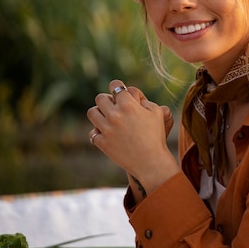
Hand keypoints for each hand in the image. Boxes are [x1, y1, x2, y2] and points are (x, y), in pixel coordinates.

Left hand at [87, 80, 179, 194]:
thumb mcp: (156, 112)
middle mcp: (115, 115)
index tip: (119, 91)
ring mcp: (106, 129)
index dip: (117, 87)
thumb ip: (143, 100)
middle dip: (107, 100)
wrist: (151, 161)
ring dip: (99, 113)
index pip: (116, 85)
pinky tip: (108, 134)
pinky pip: (93, 132)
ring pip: (92, 112)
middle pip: (100, 98)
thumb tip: (132, 97)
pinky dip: (99, 133)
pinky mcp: (102, 143)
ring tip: (107, 118)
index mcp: (129, 105)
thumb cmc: (156, 135)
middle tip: (113, 106)